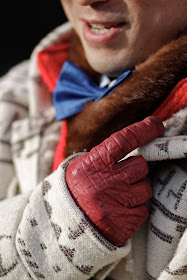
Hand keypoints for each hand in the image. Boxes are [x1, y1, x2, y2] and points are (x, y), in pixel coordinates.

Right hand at [66, 116, 163, 245]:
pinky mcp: (124, 223)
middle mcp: (105, 182)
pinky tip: (118, 211)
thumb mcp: (82, 167)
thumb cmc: (76, 191)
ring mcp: (115, 203)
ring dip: (135, 191)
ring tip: (117, 197)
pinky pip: (143, 210)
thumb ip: (105, 155)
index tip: (157, 125)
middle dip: (135, 170)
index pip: (123, 141)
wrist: (65, 225)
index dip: (143, 130)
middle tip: (121, 177)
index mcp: (93, 164)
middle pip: (141, 166)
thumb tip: (135, 139)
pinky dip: (134, 210)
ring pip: (145, 188)